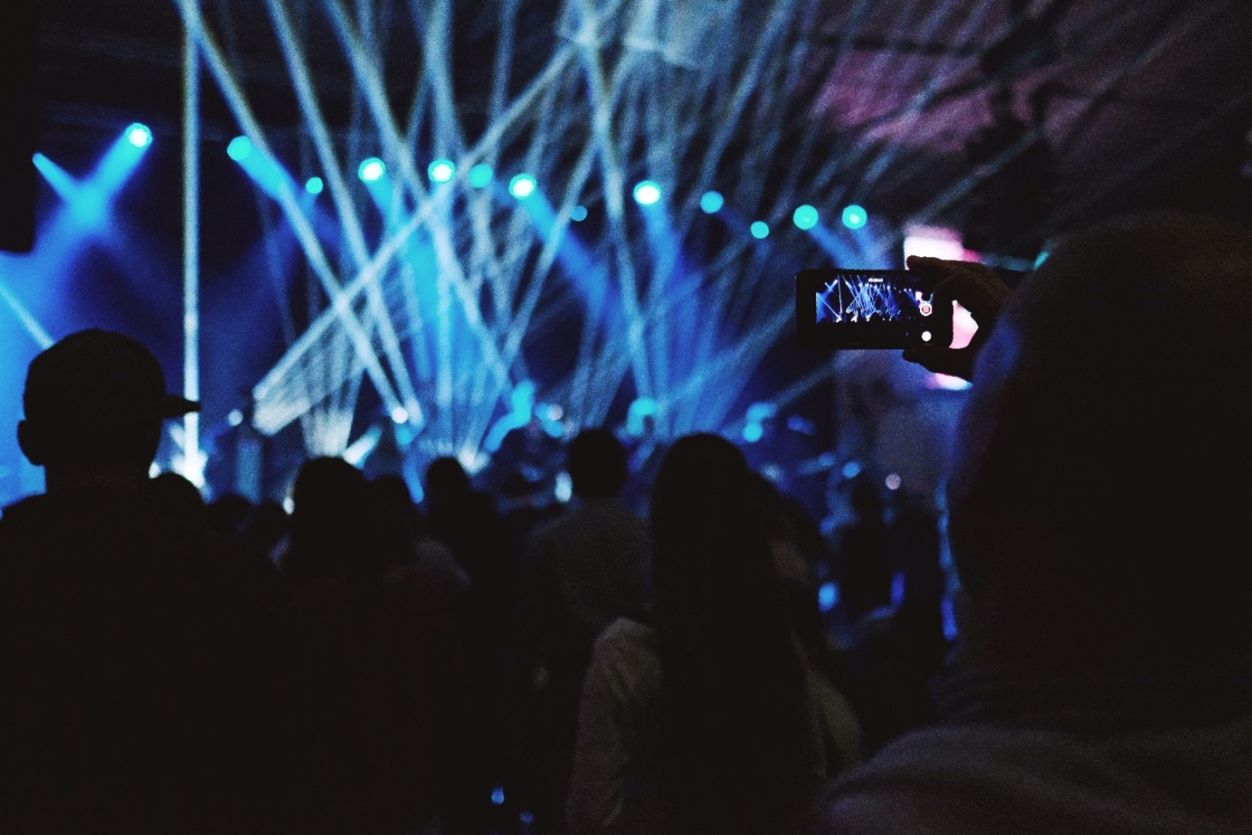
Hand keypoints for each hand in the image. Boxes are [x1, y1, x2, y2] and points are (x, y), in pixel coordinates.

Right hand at [901, 255, 1010, 380]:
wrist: (1040, 376)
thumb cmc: (1005, 373)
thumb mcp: (967, 369)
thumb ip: (937, 360)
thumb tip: (910, 352)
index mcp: (996, 309)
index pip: (961, 282)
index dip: (938, 295)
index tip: (928, 322)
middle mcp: (1006, 298)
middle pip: (971, 269)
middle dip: (939, 265)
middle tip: (911, 263)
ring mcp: (1010, 298)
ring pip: (979, 272)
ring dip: (951, 269)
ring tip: (925, 270)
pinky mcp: (1010, 303)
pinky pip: (985, 281)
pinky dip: (963, 278)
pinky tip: (947, 285)